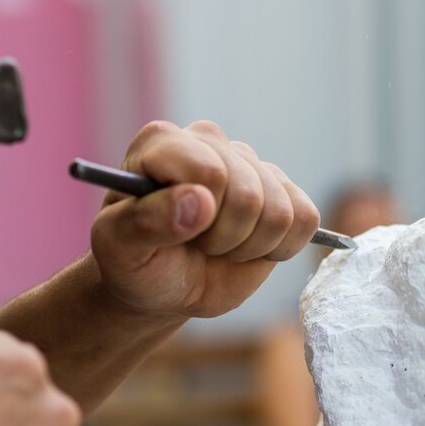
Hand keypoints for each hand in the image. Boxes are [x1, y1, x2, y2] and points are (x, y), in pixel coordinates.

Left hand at [90, 120, 320, 319]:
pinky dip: (279, 248)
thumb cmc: (136, 262)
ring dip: (249, 246)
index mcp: (163, 142)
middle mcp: (210, 142)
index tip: (174, 232)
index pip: (209, 170)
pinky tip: (249, 248)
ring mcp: (251, 165)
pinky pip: (305, 219)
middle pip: (248, 194)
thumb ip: (145, 223)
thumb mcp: (119, 250)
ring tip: (219, 247)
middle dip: (223, 237)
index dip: (198, 214)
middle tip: (196, 245)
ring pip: (279, 211)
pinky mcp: (284, 192)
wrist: (165, 284)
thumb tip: (200, 201)